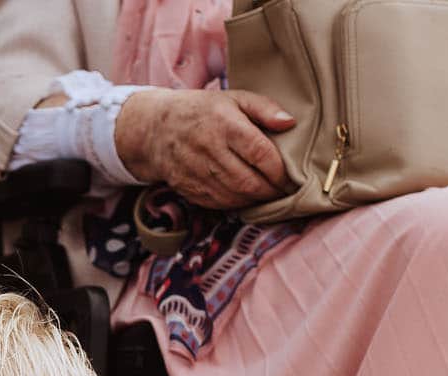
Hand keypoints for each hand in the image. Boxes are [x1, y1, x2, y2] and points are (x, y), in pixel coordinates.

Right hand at [112, 88, 295, 209]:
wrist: (156, 128)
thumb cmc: (203, 111)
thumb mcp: (235, 98)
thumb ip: (265, 108)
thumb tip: (290, 122)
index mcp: (225, 123)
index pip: (260, 154)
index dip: (279, 171)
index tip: (291, 176)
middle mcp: (209, 149)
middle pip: (249, 181)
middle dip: (271, 190)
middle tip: (283, 190)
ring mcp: (196, 172)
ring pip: (235, 197)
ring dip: (256, 200)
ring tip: (267, 193)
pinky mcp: (188, 188)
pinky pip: (219, 204)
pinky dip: (238, 204)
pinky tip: (246, 196)